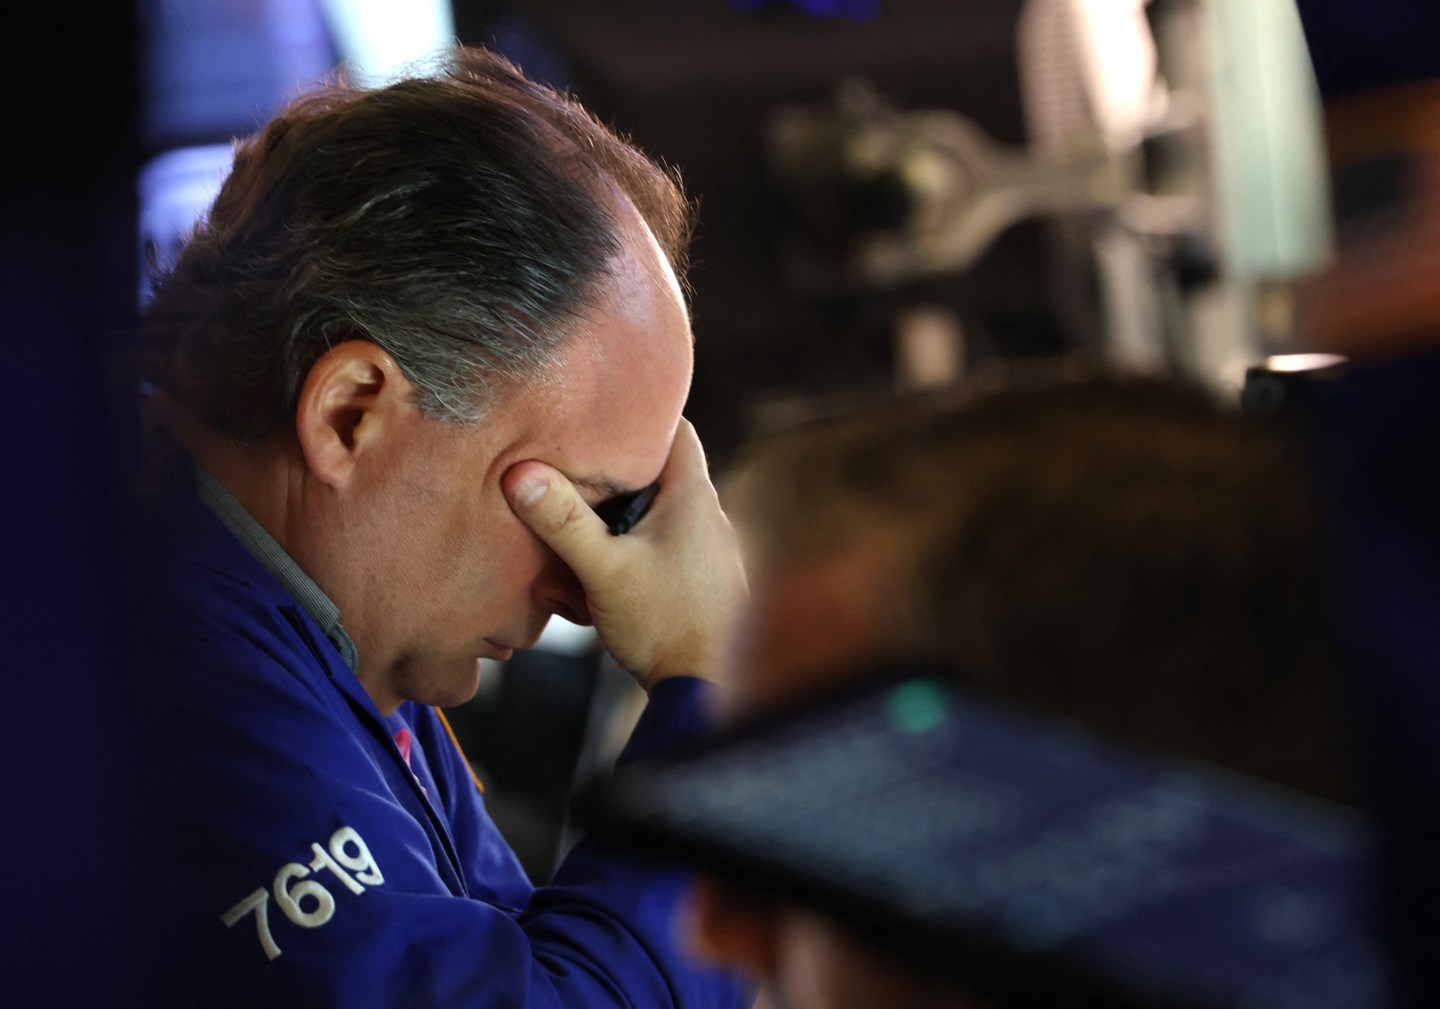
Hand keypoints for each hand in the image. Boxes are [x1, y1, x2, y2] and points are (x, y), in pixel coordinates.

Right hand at [502, 420, 747, 689]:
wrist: (707, 692)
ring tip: (580, 513)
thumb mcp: (604, 572)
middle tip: (572, 464)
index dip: (636, 415)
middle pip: (660, 469)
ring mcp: (709, 547)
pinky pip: (664, 541)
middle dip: (617, 468)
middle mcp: (709, 515)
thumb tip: (521, 475)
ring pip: (659, 508)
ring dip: (624, 510)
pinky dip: (636, 541)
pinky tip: (605, 560)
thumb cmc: (665, 627)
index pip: (673, 427)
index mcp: (693, 496)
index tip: (596, 415)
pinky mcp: (700, 577)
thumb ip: (563, 523)